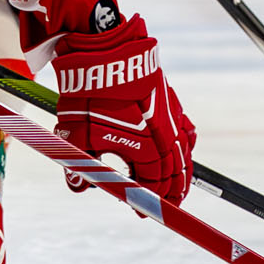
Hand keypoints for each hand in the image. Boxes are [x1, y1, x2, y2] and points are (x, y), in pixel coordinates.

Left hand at [52, 12, 193, 202]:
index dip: (149, 201)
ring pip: (183, 154)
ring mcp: (171, 118)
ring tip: (177, 185)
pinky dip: (186, 144)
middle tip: (165, 204)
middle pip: (175, 174)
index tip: (141, 211)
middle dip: (171, 192)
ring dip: (181, 173)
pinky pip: (185, 130)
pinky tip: (184, 149)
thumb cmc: (90, 94)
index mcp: (145, 149)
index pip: (154, 185)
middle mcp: (165, 136)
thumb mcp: (77, 134)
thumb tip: (79, 186)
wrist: (105, 52)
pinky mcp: (170, 102)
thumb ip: (80, 165)